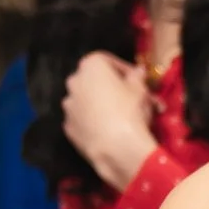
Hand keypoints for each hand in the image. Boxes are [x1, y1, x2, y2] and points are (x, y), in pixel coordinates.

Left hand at [61, 50, 159, 191]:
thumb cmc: (130, 111)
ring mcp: (68, 106)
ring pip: (86, 100)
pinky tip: (108, 131)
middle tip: (128, 98)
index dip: (123, 69)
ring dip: (99, 104)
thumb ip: (136, 77)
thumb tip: (137, 72)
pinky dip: (92, 122)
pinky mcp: (68, 127)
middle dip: (109, 87)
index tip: (136, 80)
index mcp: (91, 66)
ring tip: (118, 117)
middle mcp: (74, 82)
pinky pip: (82, 119)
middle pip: (93, 80)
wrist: (117, 148)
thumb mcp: (140, 90)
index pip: (106, 60)